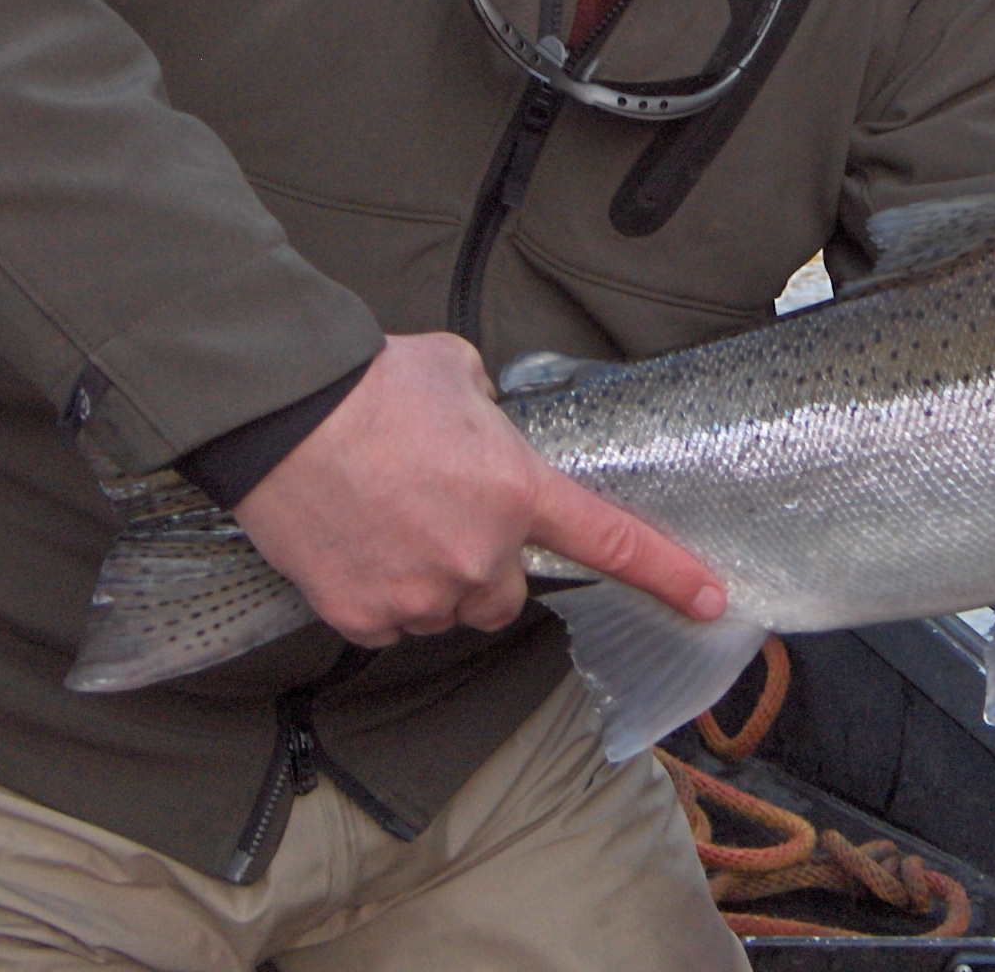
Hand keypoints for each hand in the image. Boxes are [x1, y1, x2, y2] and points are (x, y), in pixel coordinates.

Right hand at [232, 333, 725, 645]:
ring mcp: (420, 593)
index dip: (668, 574)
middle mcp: (479, 554)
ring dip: (431, 580)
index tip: (710, 599)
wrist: (284, 415)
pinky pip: (391, 621)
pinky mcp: (363, 615)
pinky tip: (355, 544)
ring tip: (386, 520)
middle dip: (485, 563)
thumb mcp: (461, 373)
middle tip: (440, 516)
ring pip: (447, 609)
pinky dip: (379, 594)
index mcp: (517, 491)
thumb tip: (485, 426)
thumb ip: (492, 414)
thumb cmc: (372, 384)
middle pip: (506, 592)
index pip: (611, 542)